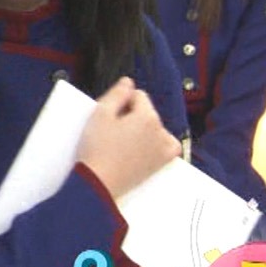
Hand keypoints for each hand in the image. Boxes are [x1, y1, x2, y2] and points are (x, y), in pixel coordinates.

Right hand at [77, 78, 182, 198]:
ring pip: (157, 128)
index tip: (111, 114)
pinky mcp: (160, 164)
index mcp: (147, 117)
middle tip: (115, 130)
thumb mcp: (100, 114)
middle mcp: (160, 132)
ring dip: (146, 129)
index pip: (139, 95)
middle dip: (133, 116)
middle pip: (148, 112)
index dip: (122, 101)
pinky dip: (160, 145)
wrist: (98, 184)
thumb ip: (117, 93)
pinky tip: (144, 148)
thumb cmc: (97, 151)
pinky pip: (168, 147)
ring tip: (126, 141)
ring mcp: (162, 149)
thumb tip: (128, 82)